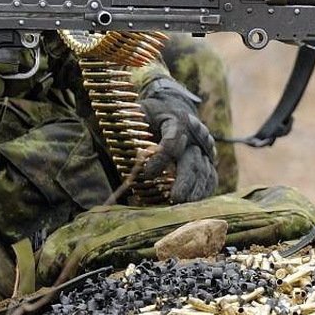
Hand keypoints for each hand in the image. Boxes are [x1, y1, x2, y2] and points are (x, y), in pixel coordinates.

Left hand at [137, 77, 218, 202]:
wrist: (175, 108)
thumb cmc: (151, 114)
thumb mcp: (138, 110)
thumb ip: (125, 119)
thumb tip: (103, 126)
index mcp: (176, 120)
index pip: (172, 141)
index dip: (160, 158)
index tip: (146, 174)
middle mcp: (195, 134)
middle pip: (193, 159)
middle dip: (185, 180)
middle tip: (175, 198)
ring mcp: (204, 148)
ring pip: (204, 170)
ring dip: (196, 190)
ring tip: (184, 206)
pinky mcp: (208, 160)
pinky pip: (211, 177)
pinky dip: (205, 191)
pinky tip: (195, 204)